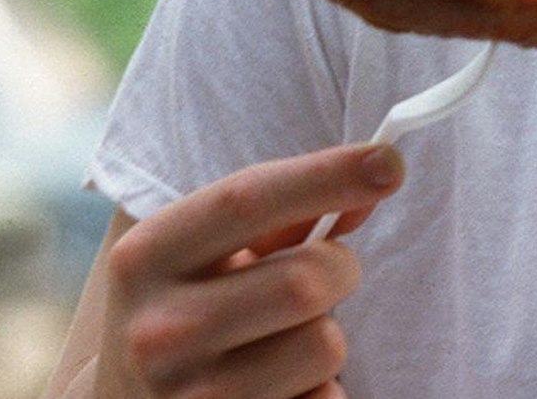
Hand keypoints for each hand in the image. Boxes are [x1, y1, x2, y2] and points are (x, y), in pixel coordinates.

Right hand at [89, 143, 404, 398]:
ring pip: (325, 345)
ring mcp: (188, 397)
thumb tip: (374, 178)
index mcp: (146, 257)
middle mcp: (157, 331)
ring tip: (284, 341)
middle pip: (307, 280)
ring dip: (327, 336)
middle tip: (328, 275)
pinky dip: (321, 389)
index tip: (389, 160)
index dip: (326, 174)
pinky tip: (279, 387)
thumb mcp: (203, 254)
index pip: (246, 200)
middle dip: (341, 268)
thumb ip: (279, 215)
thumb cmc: (185, 310)